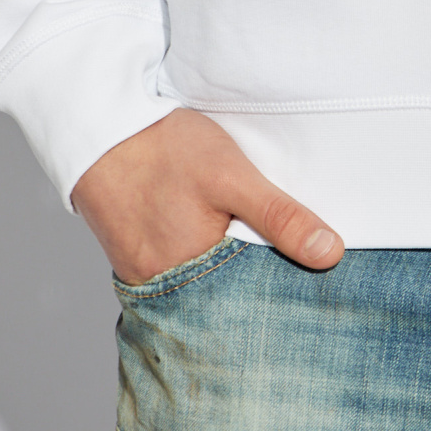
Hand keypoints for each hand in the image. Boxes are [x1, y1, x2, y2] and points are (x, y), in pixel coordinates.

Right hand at [71, 109, 344, 282]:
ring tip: (259, 248)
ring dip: (231, 269)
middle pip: (229, 299)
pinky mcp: (136, 260)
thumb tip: (330, 254)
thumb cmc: (163, 149)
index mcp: (194, 280)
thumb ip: (280, 216)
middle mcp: (166, 291)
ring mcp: (148, 277)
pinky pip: (182, 272)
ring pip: (206, 285)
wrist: (99, 127)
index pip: (255, 303)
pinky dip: (204, 259)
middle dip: (260, 284)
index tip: (319, 277)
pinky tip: (219, 237)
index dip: (287, 287)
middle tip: (294, 264)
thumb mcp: (232, 176)